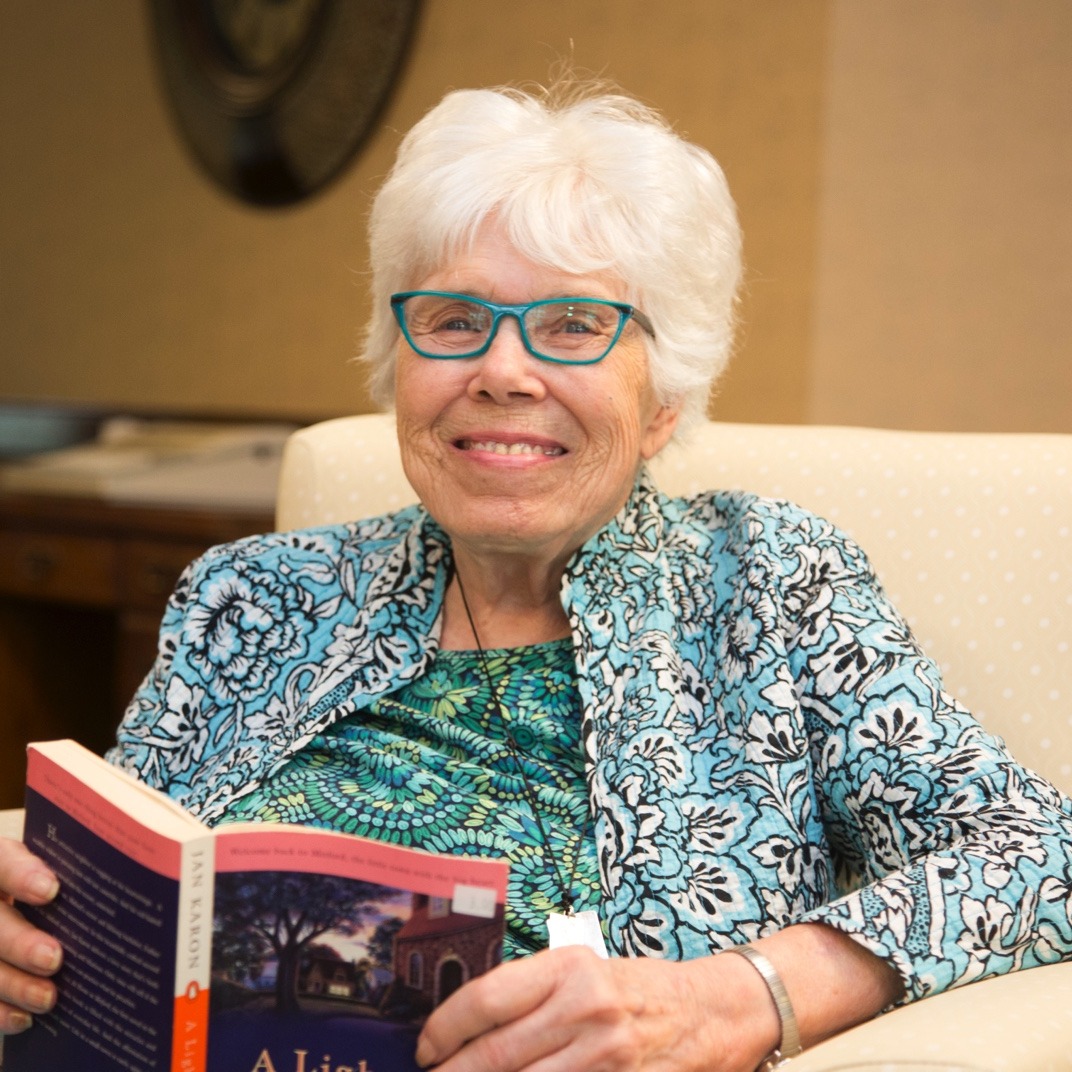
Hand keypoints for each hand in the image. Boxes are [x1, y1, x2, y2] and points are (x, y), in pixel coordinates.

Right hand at [0, 838, 61, 1033]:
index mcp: (2, 863)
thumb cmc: (53, 882)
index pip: (2, 862)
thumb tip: (127, 885)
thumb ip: (76, 875)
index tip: (51, 890)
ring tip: (48, 997)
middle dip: (20, 942)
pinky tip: (25, 1018)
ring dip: (13, 984)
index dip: (21, 874)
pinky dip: (0, 1011)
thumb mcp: (60, 868)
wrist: (18, 904)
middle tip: (54, 958)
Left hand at [414, 944, 777, 1071]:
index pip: (487, 999)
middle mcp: (585, 1009)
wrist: (709, 1012)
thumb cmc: (635, 989)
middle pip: (496, 1054)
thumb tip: (467, 1028)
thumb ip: (532, 994)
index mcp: (569, 968)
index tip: (427, 1046)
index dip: (445, 1028)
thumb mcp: (583, 971)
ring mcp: (607, 1056)